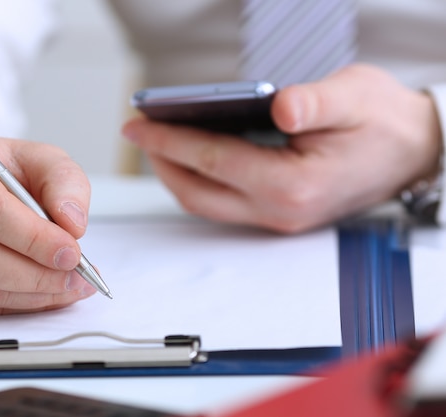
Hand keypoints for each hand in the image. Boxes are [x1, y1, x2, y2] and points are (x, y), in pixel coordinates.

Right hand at [0, 134, 95, 313]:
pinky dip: (22, 304)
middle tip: (77, 274)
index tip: (71, 250)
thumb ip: (63, 181)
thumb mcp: (37, 159)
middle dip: (37, 273)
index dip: (33, 237)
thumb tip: (73, 223)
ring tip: (72, 285)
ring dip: (34, 293)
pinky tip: (50, 293)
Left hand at [122, 64, 441, 232]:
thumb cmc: (384, 122)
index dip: (169, 140)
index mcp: (294, 184)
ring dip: (177, 175)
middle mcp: (281, 210)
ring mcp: (279, 218)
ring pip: (207, 204)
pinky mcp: (279, 213)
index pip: (212, 160)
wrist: (413, 150)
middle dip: (162, 162)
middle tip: (139, 133)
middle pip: (199, 192)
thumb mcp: (354, 97)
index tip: (138, 124)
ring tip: (158, 143)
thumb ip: (315, 102)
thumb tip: (279, 105)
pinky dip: (200, 181)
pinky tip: (192, 156)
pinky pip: (224, 204)